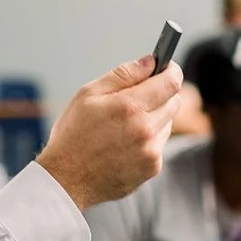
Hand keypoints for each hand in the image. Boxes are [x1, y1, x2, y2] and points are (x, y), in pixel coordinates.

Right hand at [36, 56, 182, 210]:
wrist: (66, 179)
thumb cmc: (73, 133)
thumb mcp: (88, 94)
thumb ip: (123, 74)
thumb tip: (150, 61)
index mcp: (129, 107)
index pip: (171, 82)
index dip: (172, 70)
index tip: (168, 67)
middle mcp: (145, 130)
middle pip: (174, 101)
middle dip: (161, 93)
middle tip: (139, 95)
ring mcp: (151, 152)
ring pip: (167, 123)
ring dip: (155, 117)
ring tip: (125, 124)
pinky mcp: (152, 168)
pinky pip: (159, 144)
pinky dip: (149, 139)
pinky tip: (125, 143)